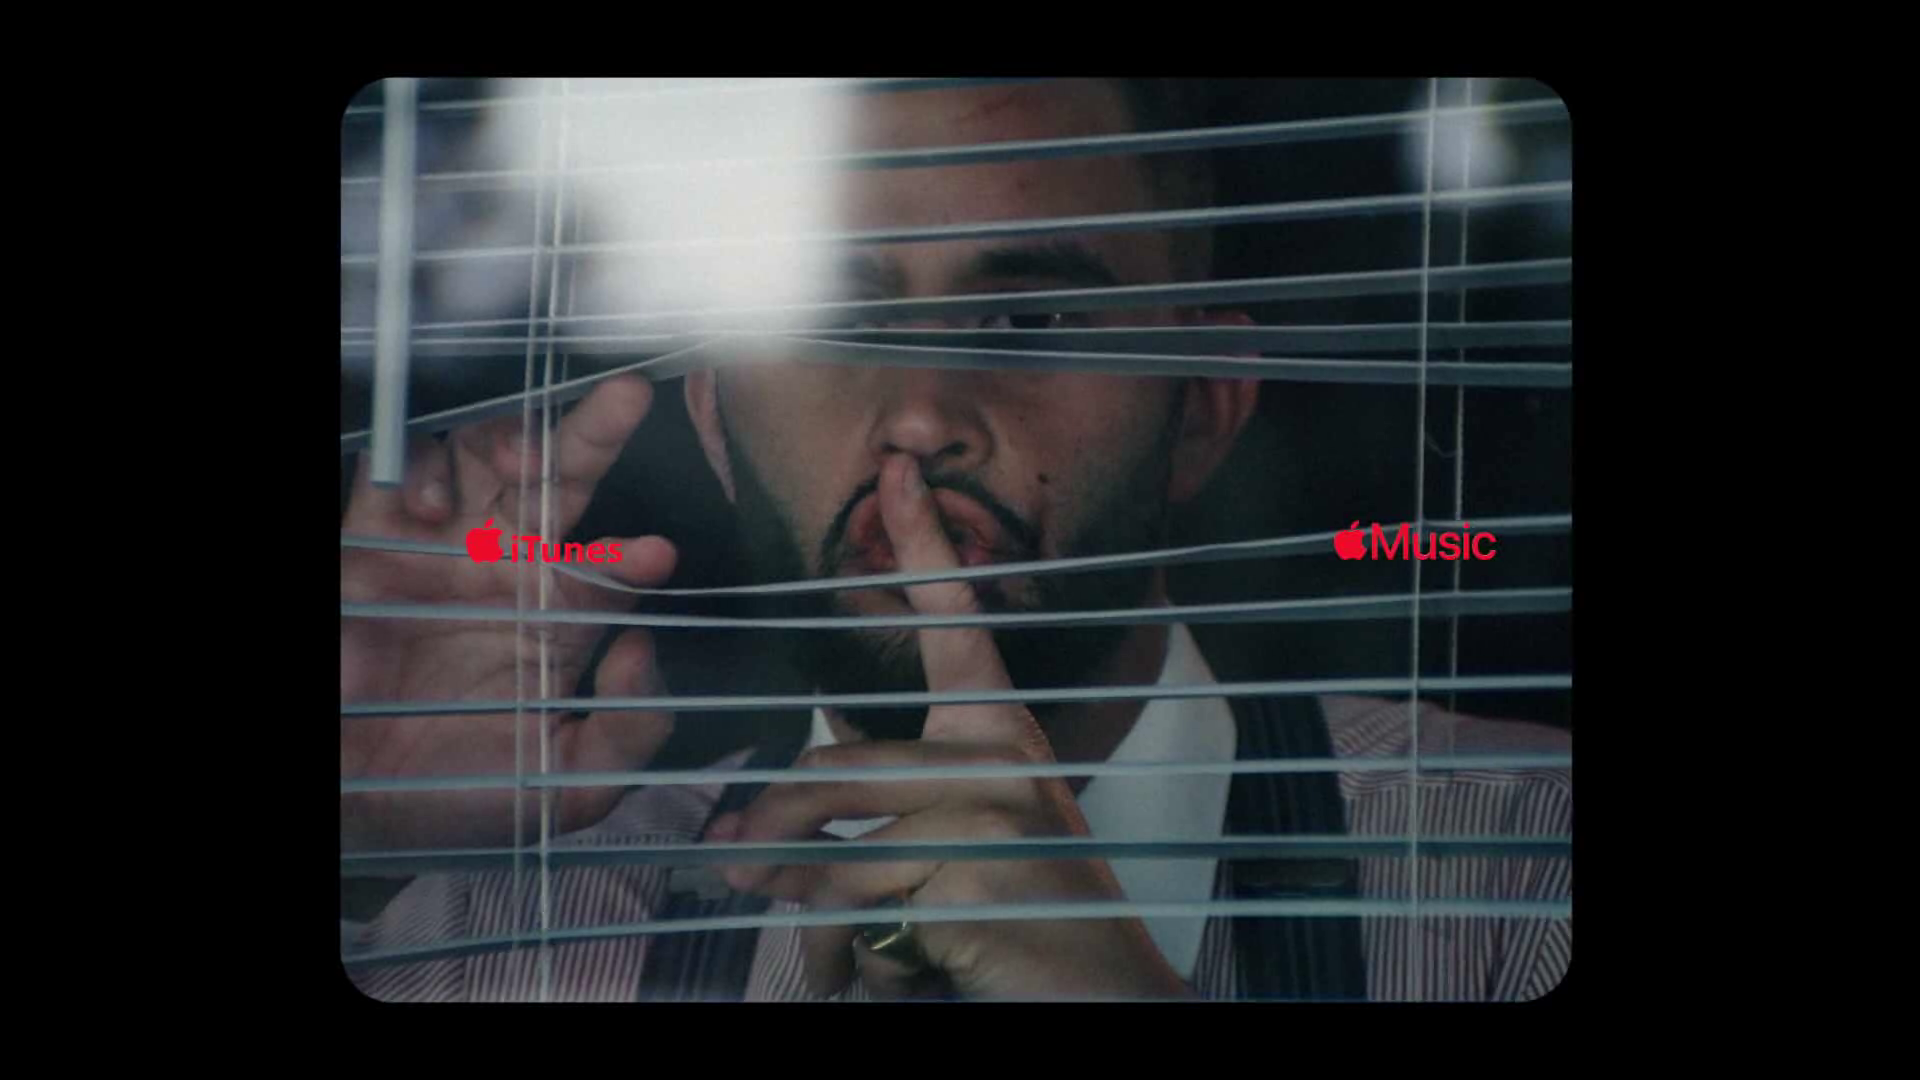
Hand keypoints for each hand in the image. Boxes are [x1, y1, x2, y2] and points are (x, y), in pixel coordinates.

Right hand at [341, 375, 675, 850]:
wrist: (348, 798)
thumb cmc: (459, 793)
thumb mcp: (565, 789)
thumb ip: (628, 736)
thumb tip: (643, 650)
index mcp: (561, 617)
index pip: (614, 566)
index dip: (636, 553)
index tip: (654, 557)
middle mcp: (508, 567)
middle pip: (564, 480)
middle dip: (596, 432)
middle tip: (629, 398)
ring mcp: (442, 545)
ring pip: (487, 455)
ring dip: (508, 440)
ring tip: (518, 466)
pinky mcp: (372, 536)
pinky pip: (399, 468)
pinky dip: (419, 467)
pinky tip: (428, 511)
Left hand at [705, 454, 1192, 1000]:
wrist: (1107, 998)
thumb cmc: (1028, 924)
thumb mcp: (956, 854)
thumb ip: (873, 827)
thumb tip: (745, 843)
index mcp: (1000, 734)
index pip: (956, 624)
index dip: (924, 546)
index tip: (898, 470)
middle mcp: (997, 756)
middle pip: (828, 768)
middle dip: (771, 833)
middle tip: (734, 865)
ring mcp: (986, 809)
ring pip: (828, 843)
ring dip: (805, 909)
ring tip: (824, 954)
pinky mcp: (967, 869)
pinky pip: (850, 904)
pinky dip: (843, 953)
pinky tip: (879, 977)